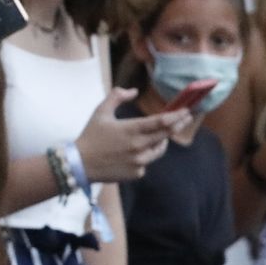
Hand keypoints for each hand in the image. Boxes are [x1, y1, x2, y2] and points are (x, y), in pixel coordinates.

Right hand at [74, 88, 188, 182]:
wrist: (79, 164)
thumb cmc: (90, 136)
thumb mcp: (100, 113)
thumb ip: (116, 97)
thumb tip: (133, 91)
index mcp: (130, 130)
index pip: (160, 122)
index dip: (176, 115)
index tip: (186, 110)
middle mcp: (138, 146)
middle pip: (166, 134)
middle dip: (178, 124)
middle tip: (186, 118)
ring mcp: (139, 161)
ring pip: (159, 149)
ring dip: (161, 141)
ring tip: (160, 136)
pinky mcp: (137, 173)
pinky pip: (147, 162)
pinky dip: (144, 156)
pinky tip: (133, 154)